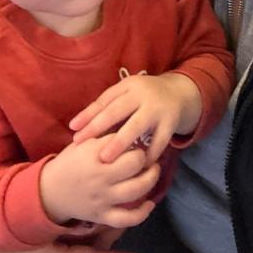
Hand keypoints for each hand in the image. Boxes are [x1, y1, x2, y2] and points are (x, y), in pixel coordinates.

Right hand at [39, 138, 158, 227]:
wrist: (49, 191)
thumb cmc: (71, 162)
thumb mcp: (84, 142)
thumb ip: (107, 135)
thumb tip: (131, 125)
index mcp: (95, 155)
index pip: (124, 141)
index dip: (133, 138)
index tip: (136, 138)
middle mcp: (101, 177)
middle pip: (134, 164)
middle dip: (144, 157)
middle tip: (145, 155)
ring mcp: (103, 198)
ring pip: (136, 190)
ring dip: (150, 179)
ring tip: (153, 171)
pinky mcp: (102, 216)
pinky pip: (126, 219)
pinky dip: (142, 213)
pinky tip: (150, 204)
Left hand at [70, 72, 202, 163]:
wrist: (178, 93)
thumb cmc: (143, 97)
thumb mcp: (126, 93)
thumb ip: (104, 106)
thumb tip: (75, 125)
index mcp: (129, 86)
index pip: (106, 100)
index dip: (89, 114)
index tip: (74, 130)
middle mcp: (143, 94)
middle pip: (119, 110)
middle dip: (100, 126)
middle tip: (81, 142)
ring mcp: (158, 108)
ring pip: (137, 126)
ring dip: (121, 142)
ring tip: (106, 158)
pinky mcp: (171, 122)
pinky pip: (159, 140)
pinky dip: (148, 153)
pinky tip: (137, 167)